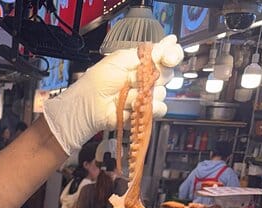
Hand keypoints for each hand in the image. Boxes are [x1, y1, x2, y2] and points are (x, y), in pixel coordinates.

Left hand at [43, 35, 183, 154]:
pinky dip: (145, 109)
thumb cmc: (99, 81)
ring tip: (124, 94)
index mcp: (143, 63)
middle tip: (132, 79)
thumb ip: (146, 52)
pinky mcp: (145, 113)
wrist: (89, 104)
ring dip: (141, 94)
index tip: (169, 58)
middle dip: (152, 76)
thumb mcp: (121, 59)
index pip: (168, 56)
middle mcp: (148, 79)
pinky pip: (158, 110)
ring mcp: (147, 96)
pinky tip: (130, 107)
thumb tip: (170, 41)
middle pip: (167, 75)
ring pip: (162, 93)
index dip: (172, 56)